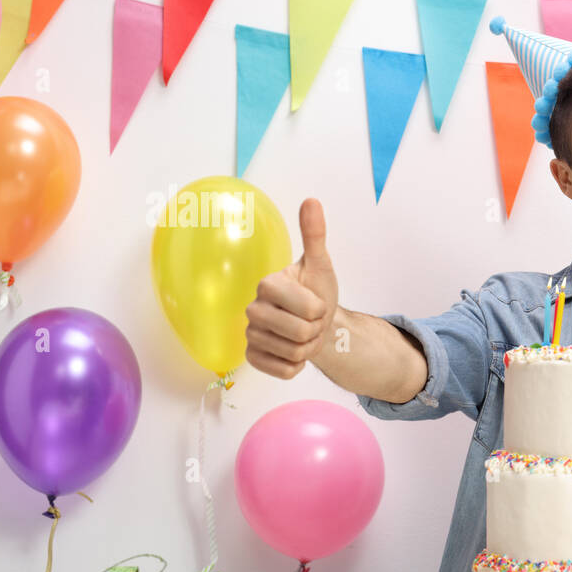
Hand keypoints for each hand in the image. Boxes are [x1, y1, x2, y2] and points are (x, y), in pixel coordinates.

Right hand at [245, 198, 339, 378]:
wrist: (315, 322)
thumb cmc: (316, 292)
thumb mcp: (320, 265)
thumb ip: (314, 235)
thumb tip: (311, 200)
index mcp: (267, 284)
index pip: (308, 308)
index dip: (320, 309)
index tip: (315, 302)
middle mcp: (252, 308)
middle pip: (300, 332)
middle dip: (315, 330)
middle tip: (311, 321)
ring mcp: (250, 335)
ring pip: (295, 353)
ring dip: (308, 347)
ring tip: (303, 334)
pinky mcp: (252, 358)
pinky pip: (285, 371)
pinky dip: (297, 365)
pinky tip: (292, 350)